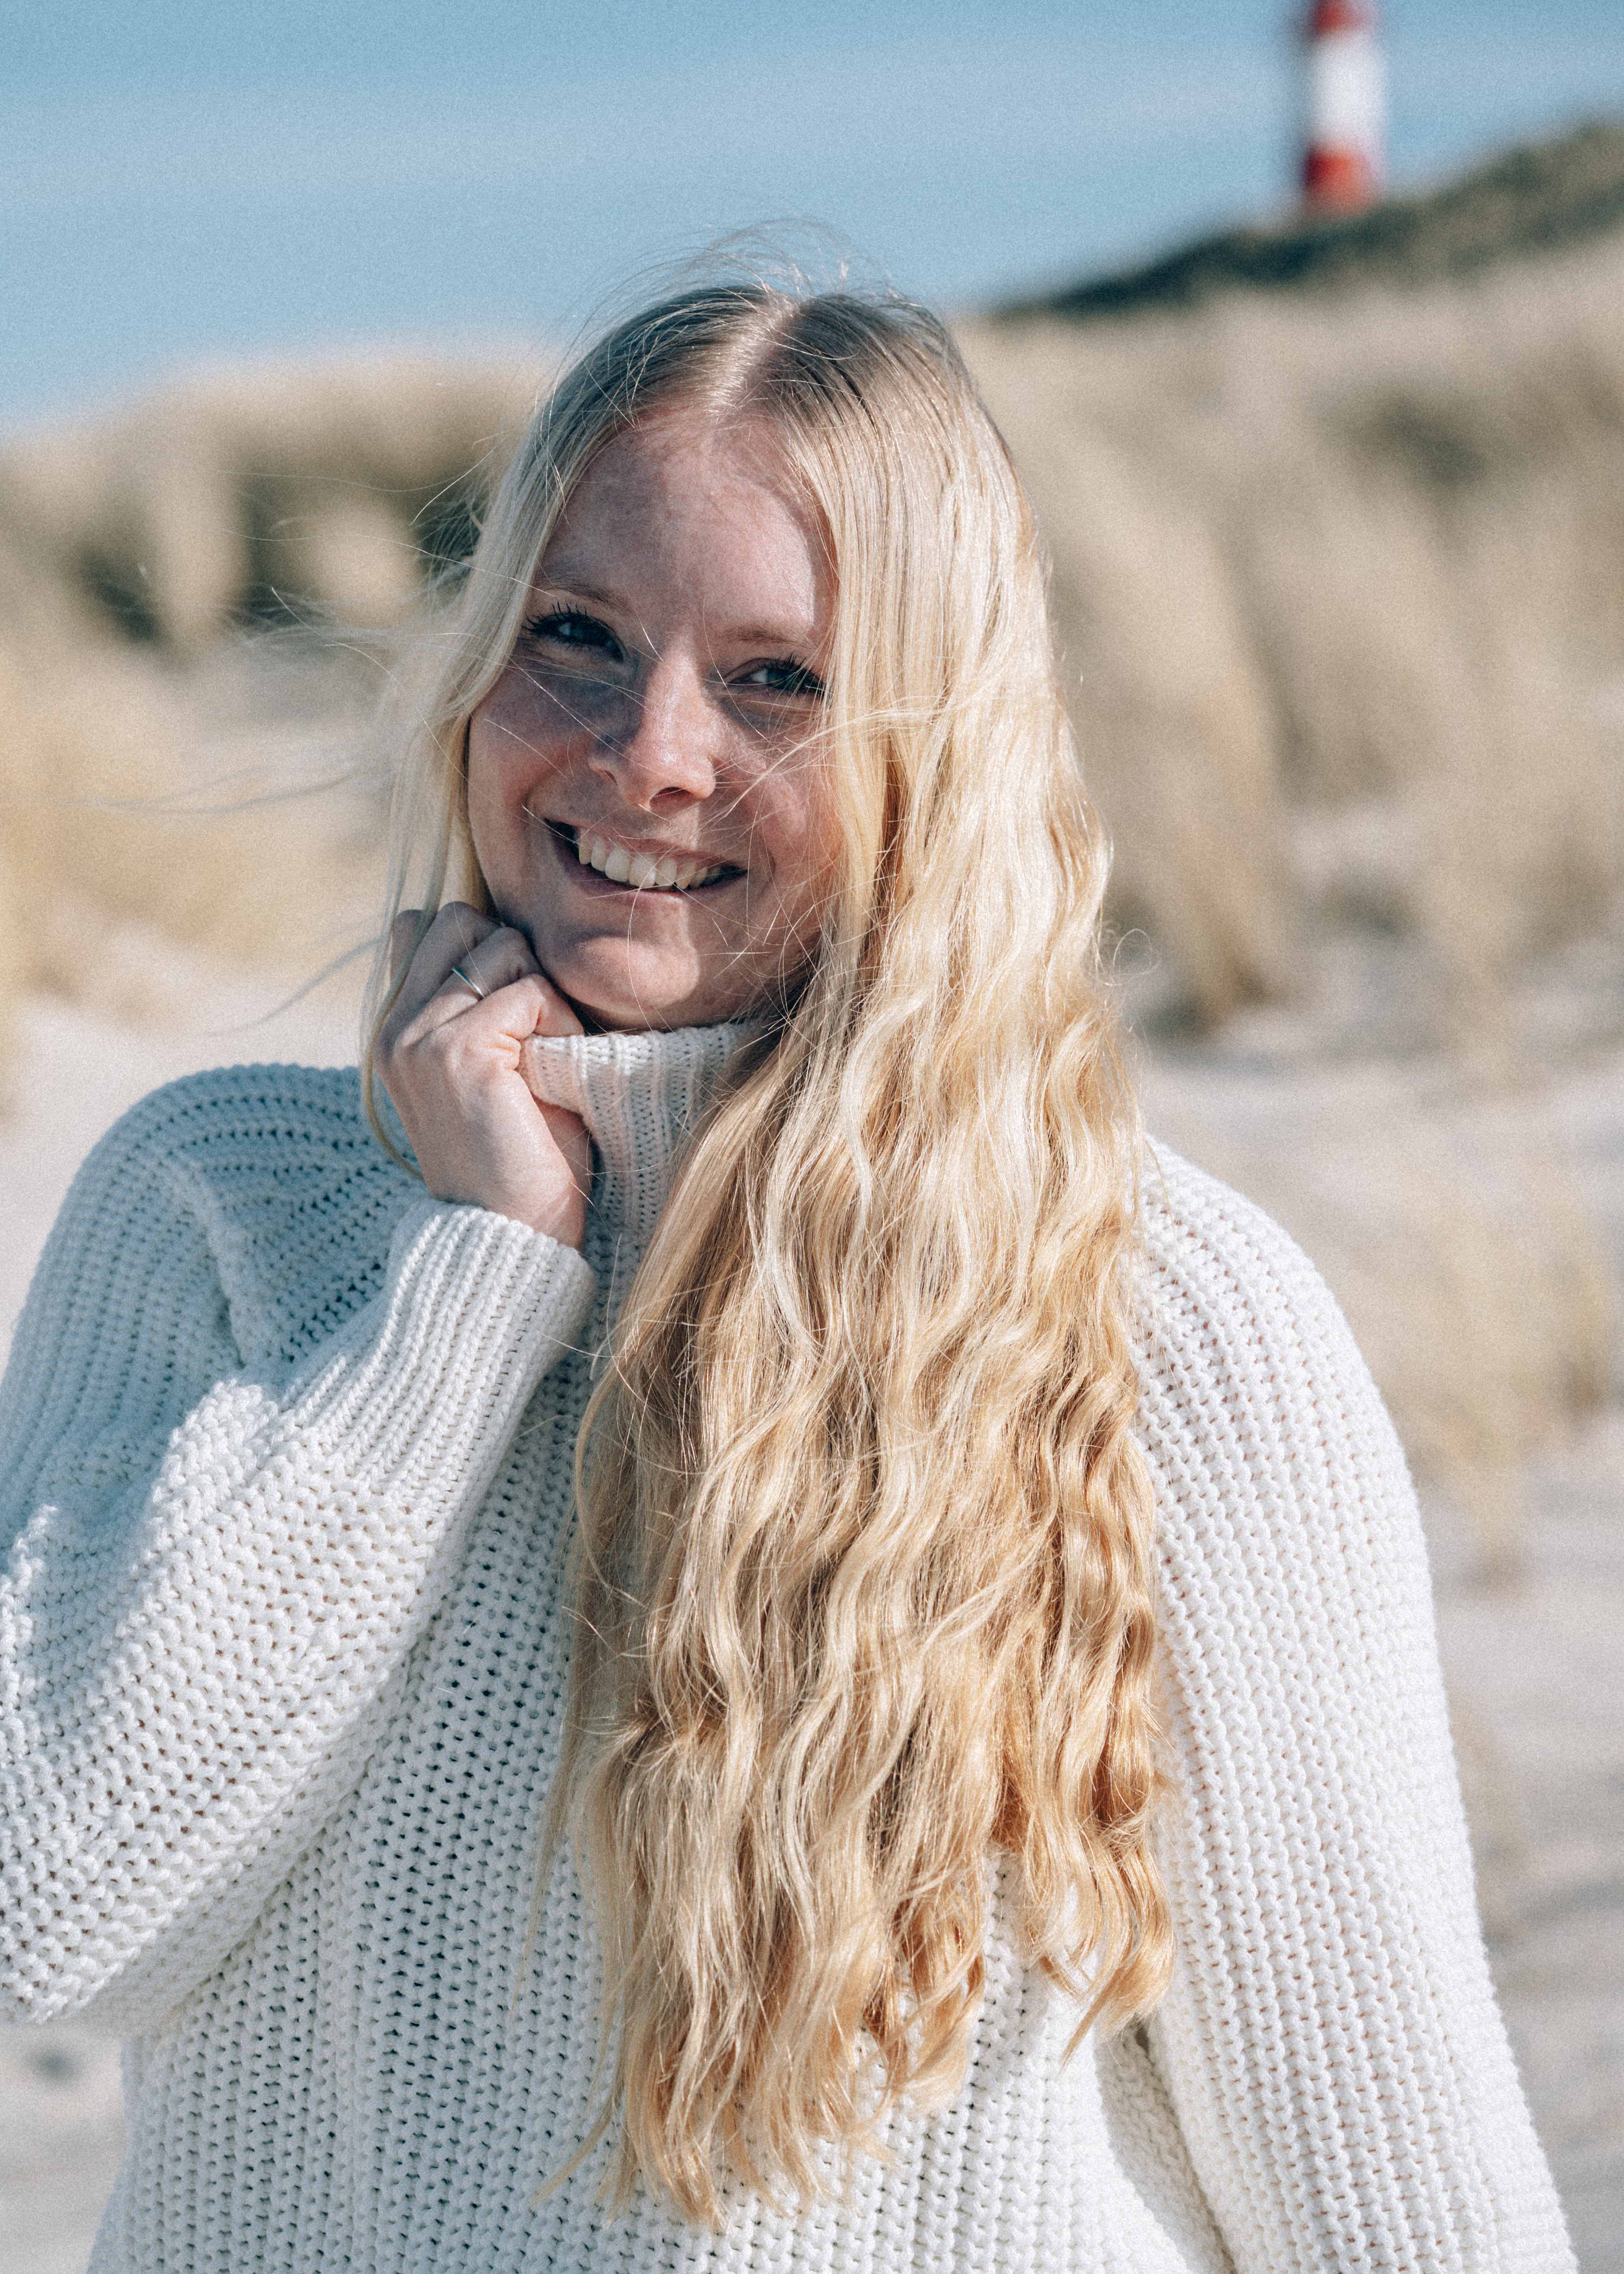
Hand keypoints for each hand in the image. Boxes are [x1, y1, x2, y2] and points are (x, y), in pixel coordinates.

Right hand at [376, 904, 591, 1249]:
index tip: (514, 1011)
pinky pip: (532, 990)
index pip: (425, 924)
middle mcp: (395, 1025)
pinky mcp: (456, 1050)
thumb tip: (509, 930)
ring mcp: (419, 1035)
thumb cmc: (522, 1156)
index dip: (483, 947)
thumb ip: (479, 1002)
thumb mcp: (491, 1066)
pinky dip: (561, 1024)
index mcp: (394, 1027)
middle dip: (514, 956)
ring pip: (501, 943)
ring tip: (546, 1054)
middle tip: (534, 1026)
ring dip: (542, 990)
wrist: (513, 1235)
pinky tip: (554, 1074)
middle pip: (461, 918)